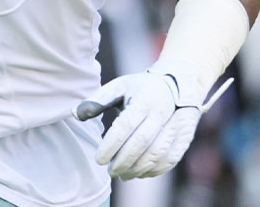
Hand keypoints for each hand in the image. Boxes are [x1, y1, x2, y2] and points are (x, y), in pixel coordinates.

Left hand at [74, 63, 231, 178]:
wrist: (179, 84)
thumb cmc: (141, 87)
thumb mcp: (119, 86)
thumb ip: (97, 100)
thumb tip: (75, 115)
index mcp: (144, 100)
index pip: (126, 126)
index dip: (112, 145)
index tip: (99, 160)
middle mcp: (162, 113)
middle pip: (142, 143)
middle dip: (124, 161)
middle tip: (110, 171)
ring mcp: (177, 126)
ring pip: (158, 154)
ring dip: (139, 168)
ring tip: (123, 175)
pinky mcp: (185, 137)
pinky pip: (171, 158)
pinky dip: (156, 170)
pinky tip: (141, 173)